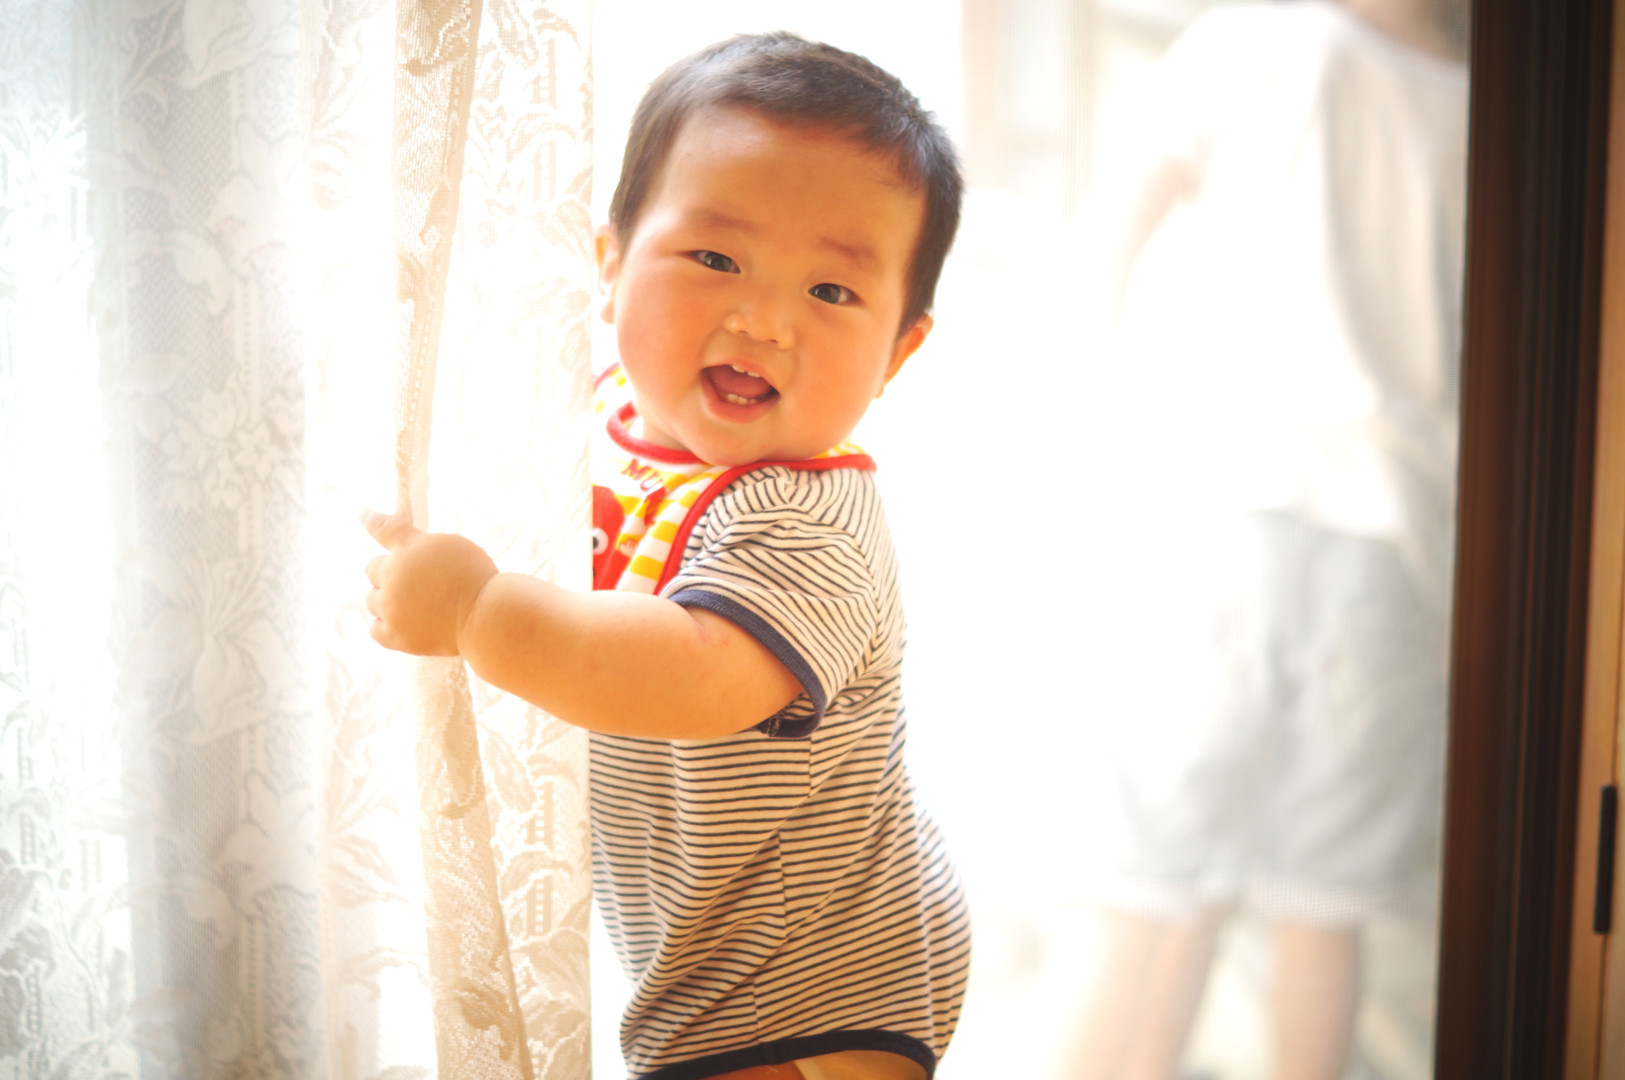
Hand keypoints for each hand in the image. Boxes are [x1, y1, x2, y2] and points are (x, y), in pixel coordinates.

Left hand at [361, 509, 498, 655]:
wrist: (485, 616)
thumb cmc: (476, 578)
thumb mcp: (452, 546)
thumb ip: (421, 544)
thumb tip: (403, 548)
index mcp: (407, 550)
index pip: (384, 529)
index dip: (372, 520)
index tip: (363, 513)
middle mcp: (393, 577)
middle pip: (372, 569)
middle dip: (389, 572)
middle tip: (414, 580)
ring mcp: (391, 608)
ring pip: (372, 599)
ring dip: (387, 598)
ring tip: (414, 603)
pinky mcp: (396, 636)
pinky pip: (375, 629)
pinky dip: (386, 624)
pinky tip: (402, 622)